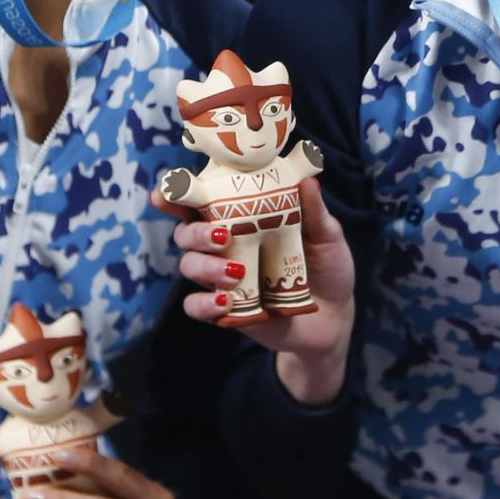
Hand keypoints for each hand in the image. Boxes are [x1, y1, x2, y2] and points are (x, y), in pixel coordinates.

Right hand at [157, 176, 355, 406]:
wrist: (333, 316)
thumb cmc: (325, 266)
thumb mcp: (326, 237)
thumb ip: (314, 213)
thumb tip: (307, 181)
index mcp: (239, 218)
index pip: (200, 201)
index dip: (176, 195)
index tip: (165, 191)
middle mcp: (223, 246)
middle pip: (185, 233)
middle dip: (195, 232)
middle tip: (222, 235)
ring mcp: (220, 278)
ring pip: (189, 266)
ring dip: (205, 266)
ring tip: (235, 271)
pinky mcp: (224, 309)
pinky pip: (196, 307)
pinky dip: (205, 303)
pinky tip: (226, 300)